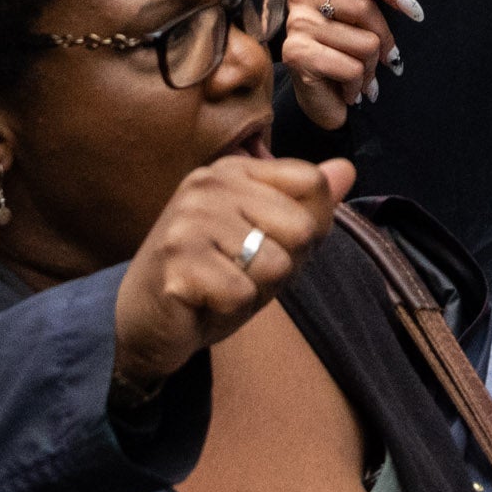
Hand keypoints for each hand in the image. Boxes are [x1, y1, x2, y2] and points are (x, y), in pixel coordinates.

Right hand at [115, 152, 350, 391]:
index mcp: (235, 169)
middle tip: (238, 272)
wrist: (144, 321)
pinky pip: (242, 294)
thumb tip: (347, 170)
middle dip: (281, 266)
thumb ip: (307, 206)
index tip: (265, 243)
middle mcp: (210, 183)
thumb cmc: (213, 278)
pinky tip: (203, 302)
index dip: (305, 229)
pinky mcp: (178, 260)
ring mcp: (190, 219)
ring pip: (275, 264)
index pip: (312, 184)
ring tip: (220, 286)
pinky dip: (230, 310)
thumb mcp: (269, 240)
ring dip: (255, 291)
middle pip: (301, 228)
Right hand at [285, 0, 417, 128]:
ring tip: (362, 78)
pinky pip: (350, 68)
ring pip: (363, 43)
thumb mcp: (363, 14)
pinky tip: (351, 91)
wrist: (321, 99)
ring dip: (371, 69)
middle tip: (388, 61)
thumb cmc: (345, 51)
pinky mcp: (295, 54)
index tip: (413, 9)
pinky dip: (358, 85)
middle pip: (365, 7)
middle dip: (385, 41)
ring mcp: (297, 24)